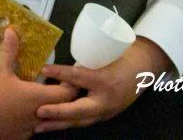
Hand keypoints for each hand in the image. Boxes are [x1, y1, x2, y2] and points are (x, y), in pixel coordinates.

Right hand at [0, 29, 77, 138]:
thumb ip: (9, 49)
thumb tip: (12, 30)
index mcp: (37, 96)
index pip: (67, 93)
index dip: (70, 85)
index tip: (66, 78)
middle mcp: (38, 115)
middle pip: (61, 108)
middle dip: (61, 97)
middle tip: (55, 86)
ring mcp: (30, 129)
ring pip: (47, 120)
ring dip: (47, 110)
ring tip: (38, 99)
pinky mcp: (20, 137)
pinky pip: (32, 129)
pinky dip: (32, 120)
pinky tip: (21, 113)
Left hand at [35, 37, 171, 132]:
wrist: (144, 70)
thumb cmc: (122, 57)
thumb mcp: (104, 54)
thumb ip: (83, 61)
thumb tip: (57, 59)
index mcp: (105, 81)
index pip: (80, 77)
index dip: (61, 72)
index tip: (44, 69)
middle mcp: (106, 101)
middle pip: (79, 110)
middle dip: (58, 112)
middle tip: (40, 111)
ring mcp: (105, 112)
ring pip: (79, 121)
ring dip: (58, 124)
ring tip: (38, 127)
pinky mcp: (102, 116)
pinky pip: (82, 122)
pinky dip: (66, 123)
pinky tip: (50, 125)